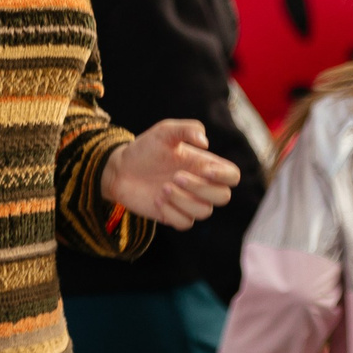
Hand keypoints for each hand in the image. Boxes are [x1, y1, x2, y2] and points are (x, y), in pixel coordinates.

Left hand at [100, 117, 239, 229]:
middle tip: (176, 176)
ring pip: (204, 212)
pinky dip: (171, 212)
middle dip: (201, 188)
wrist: (121, 169)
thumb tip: (205, 143)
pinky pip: (184, 223)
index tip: (206, 170)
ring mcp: (188, 202)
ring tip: (163, 187)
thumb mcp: (165, 131)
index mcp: (204, 164)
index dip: (225, 176)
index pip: (232, 176)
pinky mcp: (173, 216)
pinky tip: (157, 200)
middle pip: (223, 197)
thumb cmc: (146, 148)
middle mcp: (200, 185)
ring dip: (184, 200)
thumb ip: (187, 128)